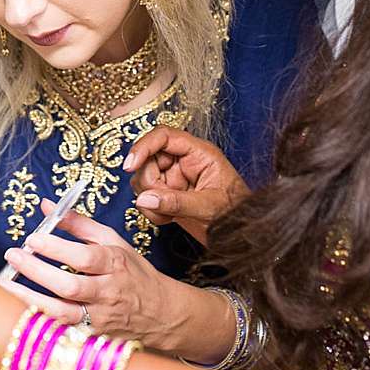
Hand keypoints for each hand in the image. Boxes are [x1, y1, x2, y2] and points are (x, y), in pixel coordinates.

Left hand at [0, 198, 187, 341]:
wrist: (158, 312)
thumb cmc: (132, 273)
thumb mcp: (114, 242)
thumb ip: (80, 225)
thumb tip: (49, 207)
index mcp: (115, 263)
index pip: (85, 257)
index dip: (57, 248)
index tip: (33, 238)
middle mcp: (108, 292)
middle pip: (70, 286)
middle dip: (38, 271)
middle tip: (14, 255)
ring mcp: (99, 318)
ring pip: (62, 312)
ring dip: (30, 299)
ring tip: (6, 284)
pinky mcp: (91, 337)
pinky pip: (60, 330)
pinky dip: (39, 320)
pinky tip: (18, 309)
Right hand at [122, 125, 249, 246]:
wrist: (239, 234)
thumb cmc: (234, 213)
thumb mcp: (208, 206)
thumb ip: (176, 202)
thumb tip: (143, 198)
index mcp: (198, 153)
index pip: (164, 136)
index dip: (144, 146)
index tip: (130, 164)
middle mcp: (184, 161)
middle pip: (148, 159)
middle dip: (149, 183)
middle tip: (161, 202)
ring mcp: (174, 178)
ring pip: (143, 179)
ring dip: (149, 201)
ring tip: (169, 215)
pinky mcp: (168, 195)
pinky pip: (145, 198)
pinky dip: (151, 212)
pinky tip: (169, 220)